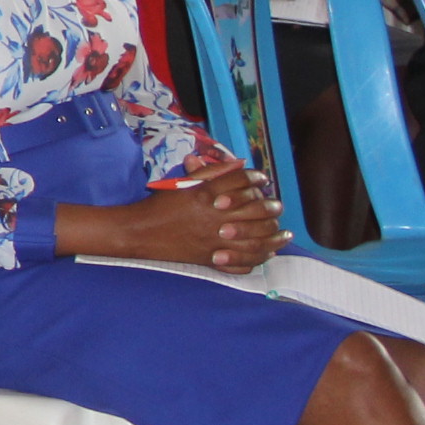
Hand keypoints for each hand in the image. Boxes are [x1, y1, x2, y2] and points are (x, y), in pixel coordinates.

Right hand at [120, 174, 288, 269]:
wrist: (140, 232)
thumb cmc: (161, 205)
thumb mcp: (183, 184)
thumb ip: (210, 172)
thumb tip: (236, 164)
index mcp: (206, 194)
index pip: (241, 181)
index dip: (256, 179)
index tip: (263, 180)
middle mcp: (214, 216)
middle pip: (256, 209)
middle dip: (271, 207)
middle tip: (278, 207)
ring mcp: (215, 239)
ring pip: (256, 238)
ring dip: (274, 236)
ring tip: (284, 235)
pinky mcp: (212, 258)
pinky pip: (243, 261)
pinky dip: (258, 258)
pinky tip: (267, 254)